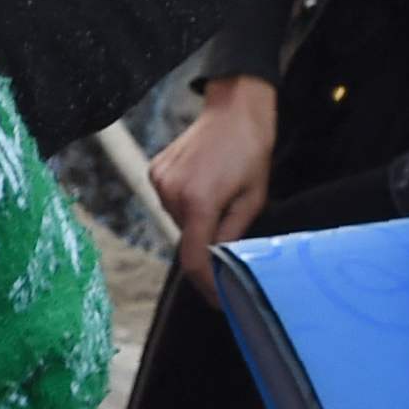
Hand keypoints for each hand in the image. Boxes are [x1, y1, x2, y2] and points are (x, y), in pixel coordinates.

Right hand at [147, 79, 280, 288]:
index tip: (219, 300)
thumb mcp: (253, 198)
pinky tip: (204, 181)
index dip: (206, 286)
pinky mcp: (155, 170)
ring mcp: (159, 180)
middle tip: (231, 226)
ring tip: (220, 193)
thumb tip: (220, 263)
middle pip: (188, 240)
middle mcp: (171, 193)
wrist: (234, 108)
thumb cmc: (250, 150)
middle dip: (208, 243)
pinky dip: (187, 203)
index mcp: (199, 202)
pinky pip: (171, 201)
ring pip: (180, 221)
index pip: (194, 260)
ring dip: (198, 220)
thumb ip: (232, 234)